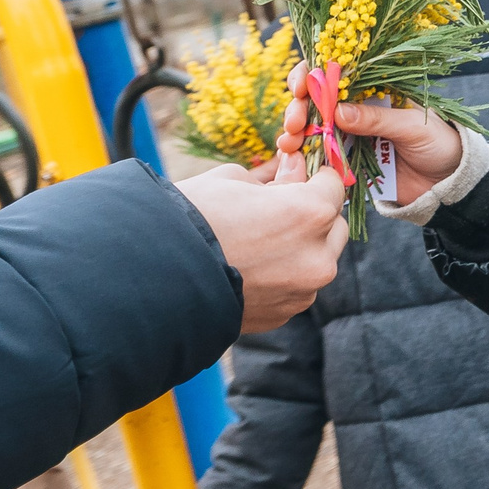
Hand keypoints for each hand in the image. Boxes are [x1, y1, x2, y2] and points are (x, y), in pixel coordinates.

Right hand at [174, 159, 350, 329]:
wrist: (154, 277)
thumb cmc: (190, 218)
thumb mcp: (233, 180)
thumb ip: (274, 179)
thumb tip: (292, 173)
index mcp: (309, 214)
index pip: (333, 186)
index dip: (315, 177)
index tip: (298, 176)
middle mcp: (317, 257)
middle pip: (333, 227)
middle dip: (313, 215)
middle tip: (276, 209)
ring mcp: (303, 291)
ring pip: (317, 260)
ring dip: (300, 248)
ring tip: (256, 243)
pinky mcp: (284, 315)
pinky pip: (296, 287)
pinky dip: (282, 276)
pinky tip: (247, 269)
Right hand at [279, 63, 465, 207]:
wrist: (449, 183)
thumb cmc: (440, 143)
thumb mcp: (412, 126)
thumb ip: (377, 119)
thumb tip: (338, 111)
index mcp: (372, 90)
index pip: (334, 73)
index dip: (312, 75)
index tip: (300, 87)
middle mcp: (356, 111)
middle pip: (315, 101)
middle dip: (298, 108)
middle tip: (294, 122)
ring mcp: (349, 137)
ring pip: (312, 129)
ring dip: (294, 133)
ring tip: (290, 142)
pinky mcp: (348, 164)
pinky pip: (321, 158)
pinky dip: (304, 157)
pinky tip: (292, 159)